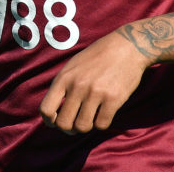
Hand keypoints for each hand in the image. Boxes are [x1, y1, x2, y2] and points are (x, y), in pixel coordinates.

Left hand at [39, 30, 153, 133]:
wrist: (127, 46)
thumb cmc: (99, 56)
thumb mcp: (74, 65)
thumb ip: (63, 86)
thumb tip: (53, 113)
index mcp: (65, 77)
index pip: (45, 109)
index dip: (49, 121)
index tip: (56, 121)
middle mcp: (78, 86)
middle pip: (63, 124)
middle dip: (69, 128)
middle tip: (76, 124)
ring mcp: (95, 93)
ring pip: (82, 127)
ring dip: (86, 126)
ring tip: (90, 118)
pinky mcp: (113, 99)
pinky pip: (101, 124)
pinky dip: (101, 123)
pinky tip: (104, 113)